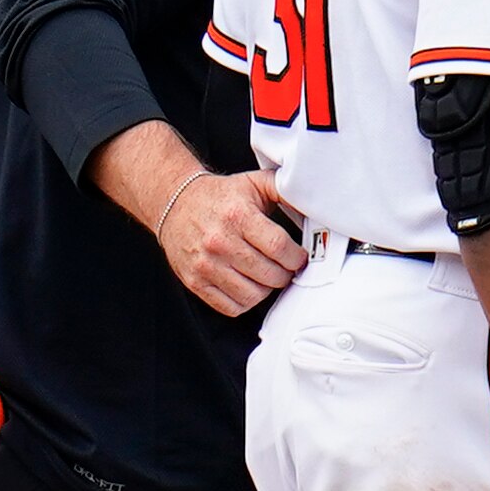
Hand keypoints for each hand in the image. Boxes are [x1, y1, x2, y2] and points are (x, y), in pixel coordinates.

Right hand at [153, 167, 304, 316]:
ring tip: (266, 274)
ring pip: (253, 295)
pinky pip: (231, 307)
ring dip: (266, 288)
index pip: (280, 248)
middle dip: (285, 273)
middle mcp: (220, 241)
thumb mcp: (254, 183)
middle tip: (284, 266)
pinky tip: (247, 284)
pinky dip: (245, 300)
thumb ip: (285, 191)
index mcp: (238, 216)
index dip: (297, 257)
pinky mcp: (195, 281)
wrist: (175, 201)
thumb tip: (314, 204)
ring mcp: (205, 264)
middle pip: (270, 275)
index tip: (299, 257)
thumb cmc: (220, 195)